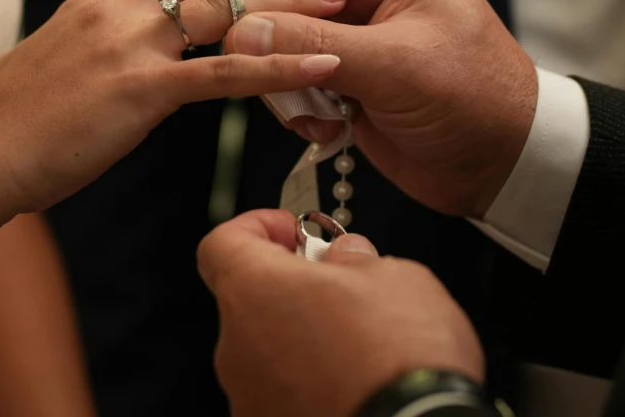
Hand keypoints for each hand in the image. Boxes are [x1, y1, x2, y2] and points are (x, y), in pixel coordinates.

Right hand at [0, 0, 353, 212]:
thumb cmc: (10, 122)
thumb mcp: (52, 61)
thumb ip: (90, 42)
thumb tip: (108, 44)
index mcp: (100, 1)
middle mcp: (119, 8)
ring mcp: (130, 45)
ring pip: (229, 10)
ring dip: (294, 1)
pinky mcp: (140, 90)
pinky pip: (224, 76)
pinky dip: (279, 68)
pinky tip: (323, 67)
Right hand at [191, 0, 536, 216]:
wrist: (504, 165)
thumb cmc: (474, 98)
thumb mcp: (395, 65)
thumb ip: (314, 44)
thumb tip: (240, 30)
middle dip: (265, 32)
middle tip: (236, 58)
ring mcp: (354, 35)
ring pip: (280, 41)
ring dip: (287, 81)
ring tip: (317, 112)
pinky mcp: (345, 78)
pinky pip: (292, 80)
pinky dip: (300, 108)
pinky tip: (331, 130)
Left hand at [197, 210, 483, 416]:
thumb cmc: (401, 364)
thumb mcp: (396, 278)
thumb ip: (356, 259)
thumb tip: (348, 259)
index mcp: (254, 291)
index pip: (223, 243)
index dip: (257, 228)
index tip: (290, 230)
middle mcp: (236, 347)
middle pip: (250, 301)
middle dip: (292, 290)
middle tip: (341, 288)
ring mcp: (248, 396)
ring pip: (267, 351)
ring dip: (302, 340)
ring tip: (360, 345)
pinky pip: (282, 392)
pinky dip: (310, 382)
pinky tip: (355, 382)